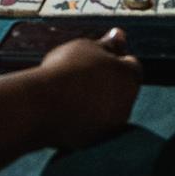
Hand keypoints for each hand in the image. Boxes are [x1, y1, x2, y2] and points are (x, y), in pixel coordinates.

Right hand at [34, 30, 141, 148]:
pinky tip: (67, 112)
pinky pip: (94, 126)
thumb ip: (108, 44)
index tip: (96, 59)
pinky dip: (85, 119)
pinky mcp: (97, 141)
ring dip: (96, 102)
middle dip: (107, 82)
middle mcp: (128, 102)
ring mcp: (113, 124)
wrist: (43, 105)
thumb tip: (120, 34)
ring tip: (70, 94)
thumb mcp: (87, 47)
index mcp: (129, 76)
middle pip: (121, 88)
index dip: (114, 60)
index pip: (131, 66)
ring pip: (108, 109)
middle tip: (81, 75)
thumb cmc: (66, 71)